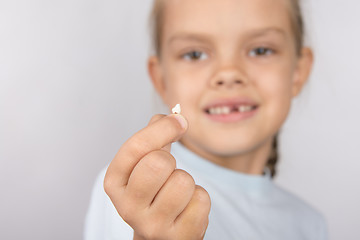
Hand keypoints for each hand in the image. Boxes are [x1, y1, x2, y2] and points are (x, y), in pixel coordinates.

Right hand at [104, 114, 210, 239]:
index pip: (136, 147)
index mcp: (114, 183)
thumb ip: (153, 138)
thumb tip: (173, 116)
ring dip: (186, 183)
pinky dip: (198, 199)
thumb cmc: (153, 194)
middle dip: (171, 162)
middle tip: (168, 173)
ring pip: (183, 181)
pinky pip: (201, 199)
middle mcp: (127, 207)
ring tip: (176, 194)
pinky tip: (186, 208)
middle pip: (160, 162)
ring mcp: (152, 225)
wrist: (160, 236)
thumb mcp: (143, 165)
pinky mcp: (178, 236)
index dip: (162, 128)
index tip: (179, 121)